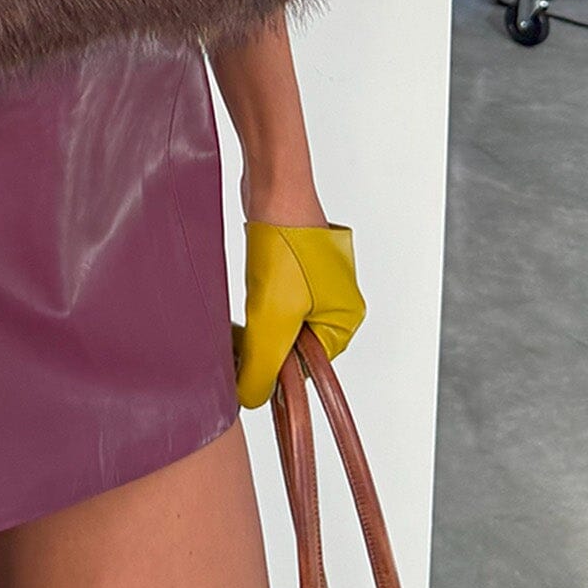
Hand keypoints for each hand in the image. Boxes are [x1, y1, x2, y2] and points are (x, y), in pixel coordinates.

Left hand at [234, 222, 365, 409]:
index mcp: (345, 320)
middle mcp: (337, 303)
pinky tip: (249, 287)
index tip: (249, 362)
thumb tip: (251, 399)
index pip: (308, 366)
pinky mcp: (295, 266)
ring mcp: (317, 283)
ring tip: (249, 303)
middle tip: (243, 331)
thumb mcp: (273, 317)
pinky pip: (274, 299)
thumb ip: (264, 364)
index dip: (276, 369)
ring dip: (259, 322)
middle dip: (266, 343)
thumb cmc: (286, 244)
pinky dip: (258, 301)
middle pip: (294, 345)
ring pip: (281, 321)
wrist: (274, 188)